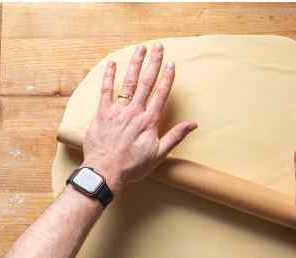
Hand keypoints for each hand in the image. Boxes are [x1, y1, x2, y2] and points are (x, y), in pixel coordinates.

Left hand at [83, 43, 196, 192]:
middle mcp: (134, 112)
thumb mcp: (158, 154)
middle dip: (153, 63)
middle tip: (158, 47)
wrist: (105, 172)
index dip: (167, 78)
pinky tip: (112, 63)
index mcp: (149, 121)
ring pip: (128, 82)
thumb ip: (175, 136)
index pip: (160, 94)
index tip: (171, 64)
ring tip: (140, 49)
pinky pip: (105, 91)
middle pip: (146, 82)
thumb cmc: (132, 167)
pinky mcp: (102, 113)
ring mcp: (118, 111)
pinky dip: (109, 76)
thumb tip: (193, 124)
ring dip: (135, 63)